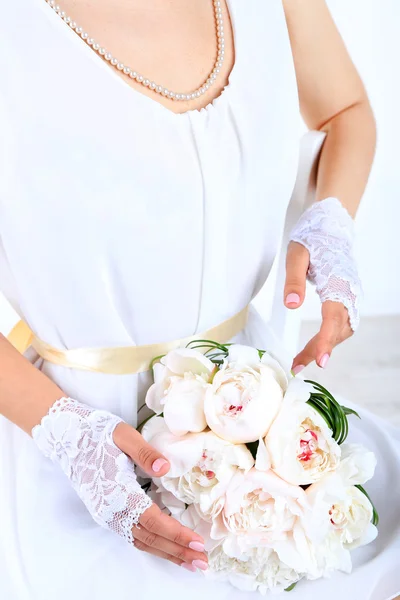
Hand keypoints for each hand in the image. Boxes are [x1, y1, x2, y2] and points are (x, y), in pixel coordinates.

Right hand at [33, 398, 206, 571]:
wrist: (68, 439)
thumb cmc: (97, 435)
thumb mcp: (123, 435)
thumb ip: (144, 452)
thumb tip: (165, 468)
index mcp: (118, 492)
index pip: (152, 521)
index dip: (176, 534)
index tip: (197, 542)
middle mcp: (111, 510)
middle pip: (149, 539)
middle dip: (178, 552)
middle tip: (202, 561)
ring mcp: (107, 516)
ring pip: (141, 541)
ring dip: (167, 553)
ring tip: (190, 561)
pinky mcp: (106, 515)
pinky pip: (133, 536)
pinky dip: (154, 546)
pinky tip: (168, 548)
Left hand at [284, 241, 352, 371]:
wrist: (331, 227)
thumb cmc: (312, 239)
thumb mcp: (296, 255)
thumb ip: (294, 279)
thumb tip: (291, 305)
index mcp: (338, 282)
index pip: (334, 317)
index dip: (327, 341)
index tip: (320, 361)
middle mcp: (349, 292)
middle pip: (338, 330)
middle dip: (320, 350)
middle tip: (296, 365)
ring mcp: (351, 296)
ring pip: (342, 330)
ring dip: (324, 347)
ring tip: (300, 360)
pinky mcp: (348, 299)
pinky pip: (341, 324)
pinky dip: (328, 339)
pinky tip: (314, 347)